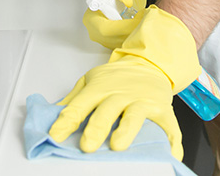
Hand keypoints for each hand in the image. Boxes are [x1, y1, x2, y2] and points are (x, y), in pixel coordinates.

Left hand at [50, 6, 200, 160]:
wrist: (148, 63)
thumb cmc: (116, 79)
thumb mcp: (90, 81)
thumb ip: (72, 99)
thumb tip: (48, 115)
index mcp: (99, 88)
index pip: (79, 105)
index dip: (67, 121)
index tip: (56, 135)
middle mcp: (121, 94)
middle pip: (107, 110)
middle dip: (96, 127)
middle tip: (86, 145)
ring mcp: (143, 102)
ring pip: (135, 116)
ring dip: (126, 130)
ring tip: (117, 145)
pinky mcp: (163, 110)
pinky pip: (169, 127)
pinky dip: (172, 142)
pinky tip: (170, 155)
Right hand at [83, 0, 145, 49]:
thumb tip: (128, 1)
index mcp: (90, 18)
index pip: (104, 30)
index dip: (122, 27)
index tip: (137, 20)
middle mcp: (95, 31)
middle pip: (113, 39)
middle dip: (131, 32)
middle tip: (144, 21)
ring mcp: (104, 38)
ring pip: (120, 43)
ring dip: (134, 35)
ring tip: (144, 22)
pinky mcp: (113, 40)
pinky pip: (124, 43)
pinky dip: (134, 37)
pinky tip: (141, 27)